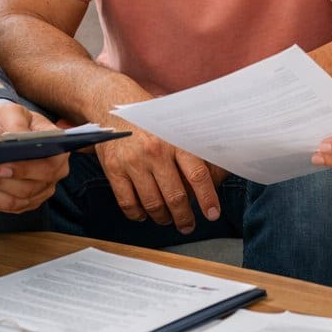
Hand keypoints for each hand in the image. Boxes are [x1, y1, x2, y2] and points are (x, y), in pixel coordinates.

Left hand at [0, 104, 68, 213]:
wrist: (1, 132)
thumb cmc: (11, 120)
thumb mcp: (13, 113)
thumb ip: (16, 123)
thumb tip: (14, 137)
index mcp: (58, 151)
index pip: (47, 168)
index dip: (24, 171)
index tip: (0, 168)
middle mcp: (53, 174)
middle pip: (28, 189)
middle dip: (0, 183)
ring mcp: (40, 191)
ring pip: (14, 201)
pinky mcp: (25, 202)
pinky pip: (5, 207)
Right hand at [94, 117, 219, 233]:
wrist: (113, 105)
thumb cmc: (150, 118)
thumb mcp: (174, 124)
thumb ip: (191, 146)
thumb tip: (218, 170)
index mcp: (174, 140)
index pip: (197, 175)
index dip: (207, 198)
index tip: (213, 214)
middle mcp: (154, 152)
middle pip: (175, 196)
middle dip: (184, 217)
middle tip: (188, 226)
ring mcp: (133, 162)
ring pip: (153, 204)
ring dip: (163, 218)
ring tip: (167, 219)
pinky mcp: (113, 169)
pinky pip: (127, 203)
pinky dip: (137, 214)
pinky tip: (143, 214)